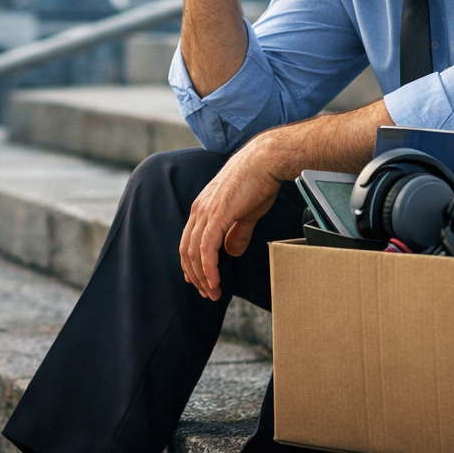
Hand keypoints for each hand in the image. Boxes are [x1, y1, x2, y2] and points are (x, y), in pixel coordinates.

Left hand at [178, 103, 391, 298]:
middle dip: (195, 276)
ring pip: (194, 252)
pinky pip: (207, 247)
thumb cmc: (258, 181)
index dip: (191, 264)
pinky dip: (208, 268)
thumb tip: (231, 252)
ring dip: (202, 277)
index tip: (200, 281)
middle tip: (207, 293)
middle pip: (187, 250)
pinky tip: (215, 281)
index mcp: (202, 207)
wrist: (266, 160)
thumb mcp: (245, 212)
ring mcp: (206, 211)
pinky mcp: (218, 214)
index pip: (188, 241)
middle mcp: (199, 209)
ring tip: (213, 292)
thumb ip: (236, 232)